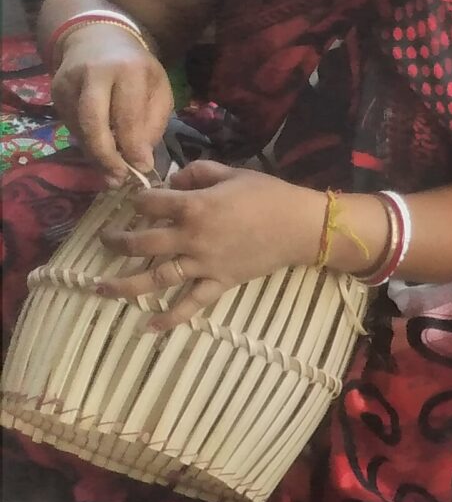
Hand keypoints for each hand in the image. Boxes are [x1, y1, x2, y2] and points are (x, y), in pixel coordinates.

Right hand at [52, 19, 171, 179]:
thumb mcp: (158, 88)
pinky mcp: (55, 91)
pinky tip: (99, 150)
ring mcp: (69, 82)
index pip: (127, 114)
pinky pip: (70, 124)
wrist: (98, 39)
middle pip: (93, 121)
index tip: (142, 168)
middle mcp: (94, 74)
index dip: (132, 145)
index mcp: (128, 69)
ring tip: (111, 172)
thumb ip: (152, 123)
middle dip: (105, 155)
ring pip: (79, 126)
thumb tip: (140, 160)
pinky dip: (86, 142)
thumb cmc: (137, 69)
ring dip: (95, 153)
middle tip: (117, 178)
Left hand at [96, 162, 323, 328]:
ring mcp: (203, 264)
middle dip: (117, 241)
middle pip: (141, 243)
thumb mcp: (233, 173)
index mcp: (194, 206)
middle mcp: (191, 237)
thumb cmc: (269, 195)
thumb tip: (173, 182)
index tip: (138, 201)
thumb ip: (198, 173)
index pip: (149, 203)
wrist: (301, 226)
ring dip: (124, 284)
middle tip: (105, 240)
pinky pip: (191, 304)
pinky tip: (147, 328)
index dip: (138, 200)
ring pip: (156, 277)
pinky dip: (170, 318)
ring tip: (100, 288)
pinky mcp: (219, 283)